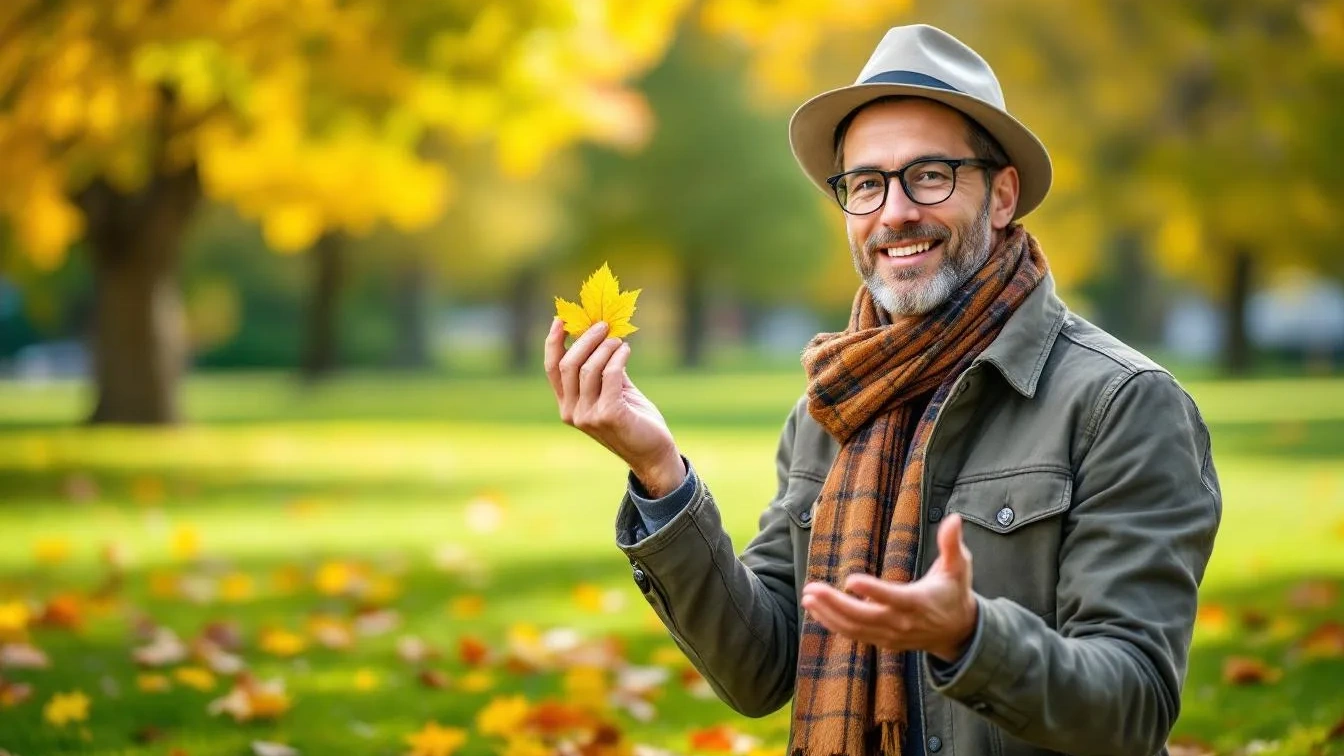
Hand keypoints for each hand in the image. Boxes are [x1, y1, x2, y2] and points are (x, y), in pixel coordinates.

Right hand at [543, 318, 685, 496]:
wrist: (653, 453)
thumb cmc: (634, 419)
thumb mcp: (613, 390)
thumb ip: (602, 368)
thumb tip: (600, 333)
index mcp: (567, 405)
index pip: (552, 369)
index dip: (553, 342)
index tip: (561, 320)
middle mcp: (572, 412)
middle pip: (568, 364)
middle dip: (585, 339)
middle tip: (603, 325)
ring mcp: (588, 416)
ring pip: (589, 368)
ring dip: (605, 347)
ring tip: (620, 341)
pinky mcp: (608, 415)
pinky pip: (610, 375)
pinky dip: (618, 357)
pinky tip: (627, 350)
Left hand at [801, 513, 978, 662]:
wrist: (958, 632)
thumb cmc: (955, 592)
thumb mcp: (959, 567)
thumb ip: (952, 544)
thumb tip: (954, 518)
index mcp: (918, 603)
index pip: (893, 598)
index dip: (873, 591)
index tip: (850, 580)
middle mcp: (902, 623)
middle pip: (864, 616)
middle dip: (836, 604)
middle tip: (812, 588)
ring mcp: (890, 635)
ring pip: (854, 629)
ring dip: (828, 614)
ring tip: (807, 597)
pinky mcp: (882, 641)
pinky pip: (854, 635)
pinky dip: (833, 624)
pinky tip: (815, 610)